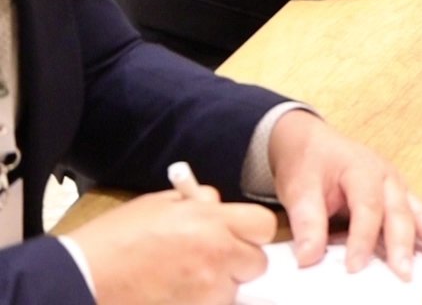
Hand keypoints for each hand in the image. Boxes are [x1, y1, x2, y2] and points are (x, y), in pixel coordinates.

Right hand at [70, 188, 275, 304]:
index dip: (252, 231)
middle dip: (238, 263)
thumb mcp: (158, 206)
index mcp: (211, 222)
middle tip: (210, 262)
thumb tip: (218, 203)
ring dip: (218, 288)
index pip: (263, 225)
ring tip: (182, 281)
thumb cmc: (114, 240)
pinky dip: (200, 302)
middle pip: (256, 263)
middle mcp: (217, 255)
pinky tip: (174, 295)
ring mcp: (207, 290)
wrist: (81, 279)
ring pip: (234, 291)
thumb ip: (197, 203)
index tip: (238, 235)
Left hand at [268, 110, 421, 279]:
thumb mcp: (298, 187)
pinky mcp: (402, 196)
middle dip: (406, 245)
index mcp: (363, 170)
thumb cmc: (308, 162)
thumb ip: (307, 221)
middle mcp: (388, 178)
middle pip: (402, 212)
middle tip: (407, 273)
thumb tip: (308, 257)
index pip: (367, 209)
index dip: (361, 239)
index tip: (354, 268)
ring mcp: (399, 187)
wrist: (313, 141)